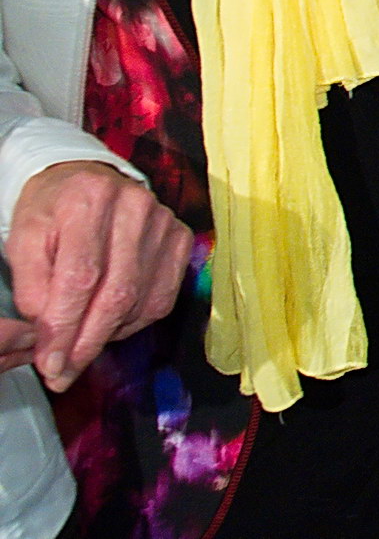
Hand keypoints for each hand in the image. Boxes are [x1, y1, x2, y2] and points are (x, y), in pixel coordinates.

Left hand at [6, 162, 191, 391]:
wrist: (87, 180)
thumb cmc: (51, 211)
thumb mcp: (24, 241)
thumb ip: (33, 288)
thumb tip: (51, 338)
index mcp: (88, 200)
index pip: (81, 276)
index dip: (65, 326)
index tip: (50, 362)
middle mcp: (134, 206)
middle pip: (117, 292)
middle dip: (88, 342)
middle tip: (64, 372)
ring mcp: (164, 222)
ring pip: (142, 301)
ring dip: (109, 334)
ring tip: (82, 341)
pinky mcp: (181, 238)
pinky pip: (163, 298)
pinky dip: (134, 322)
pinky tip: (111, 322)